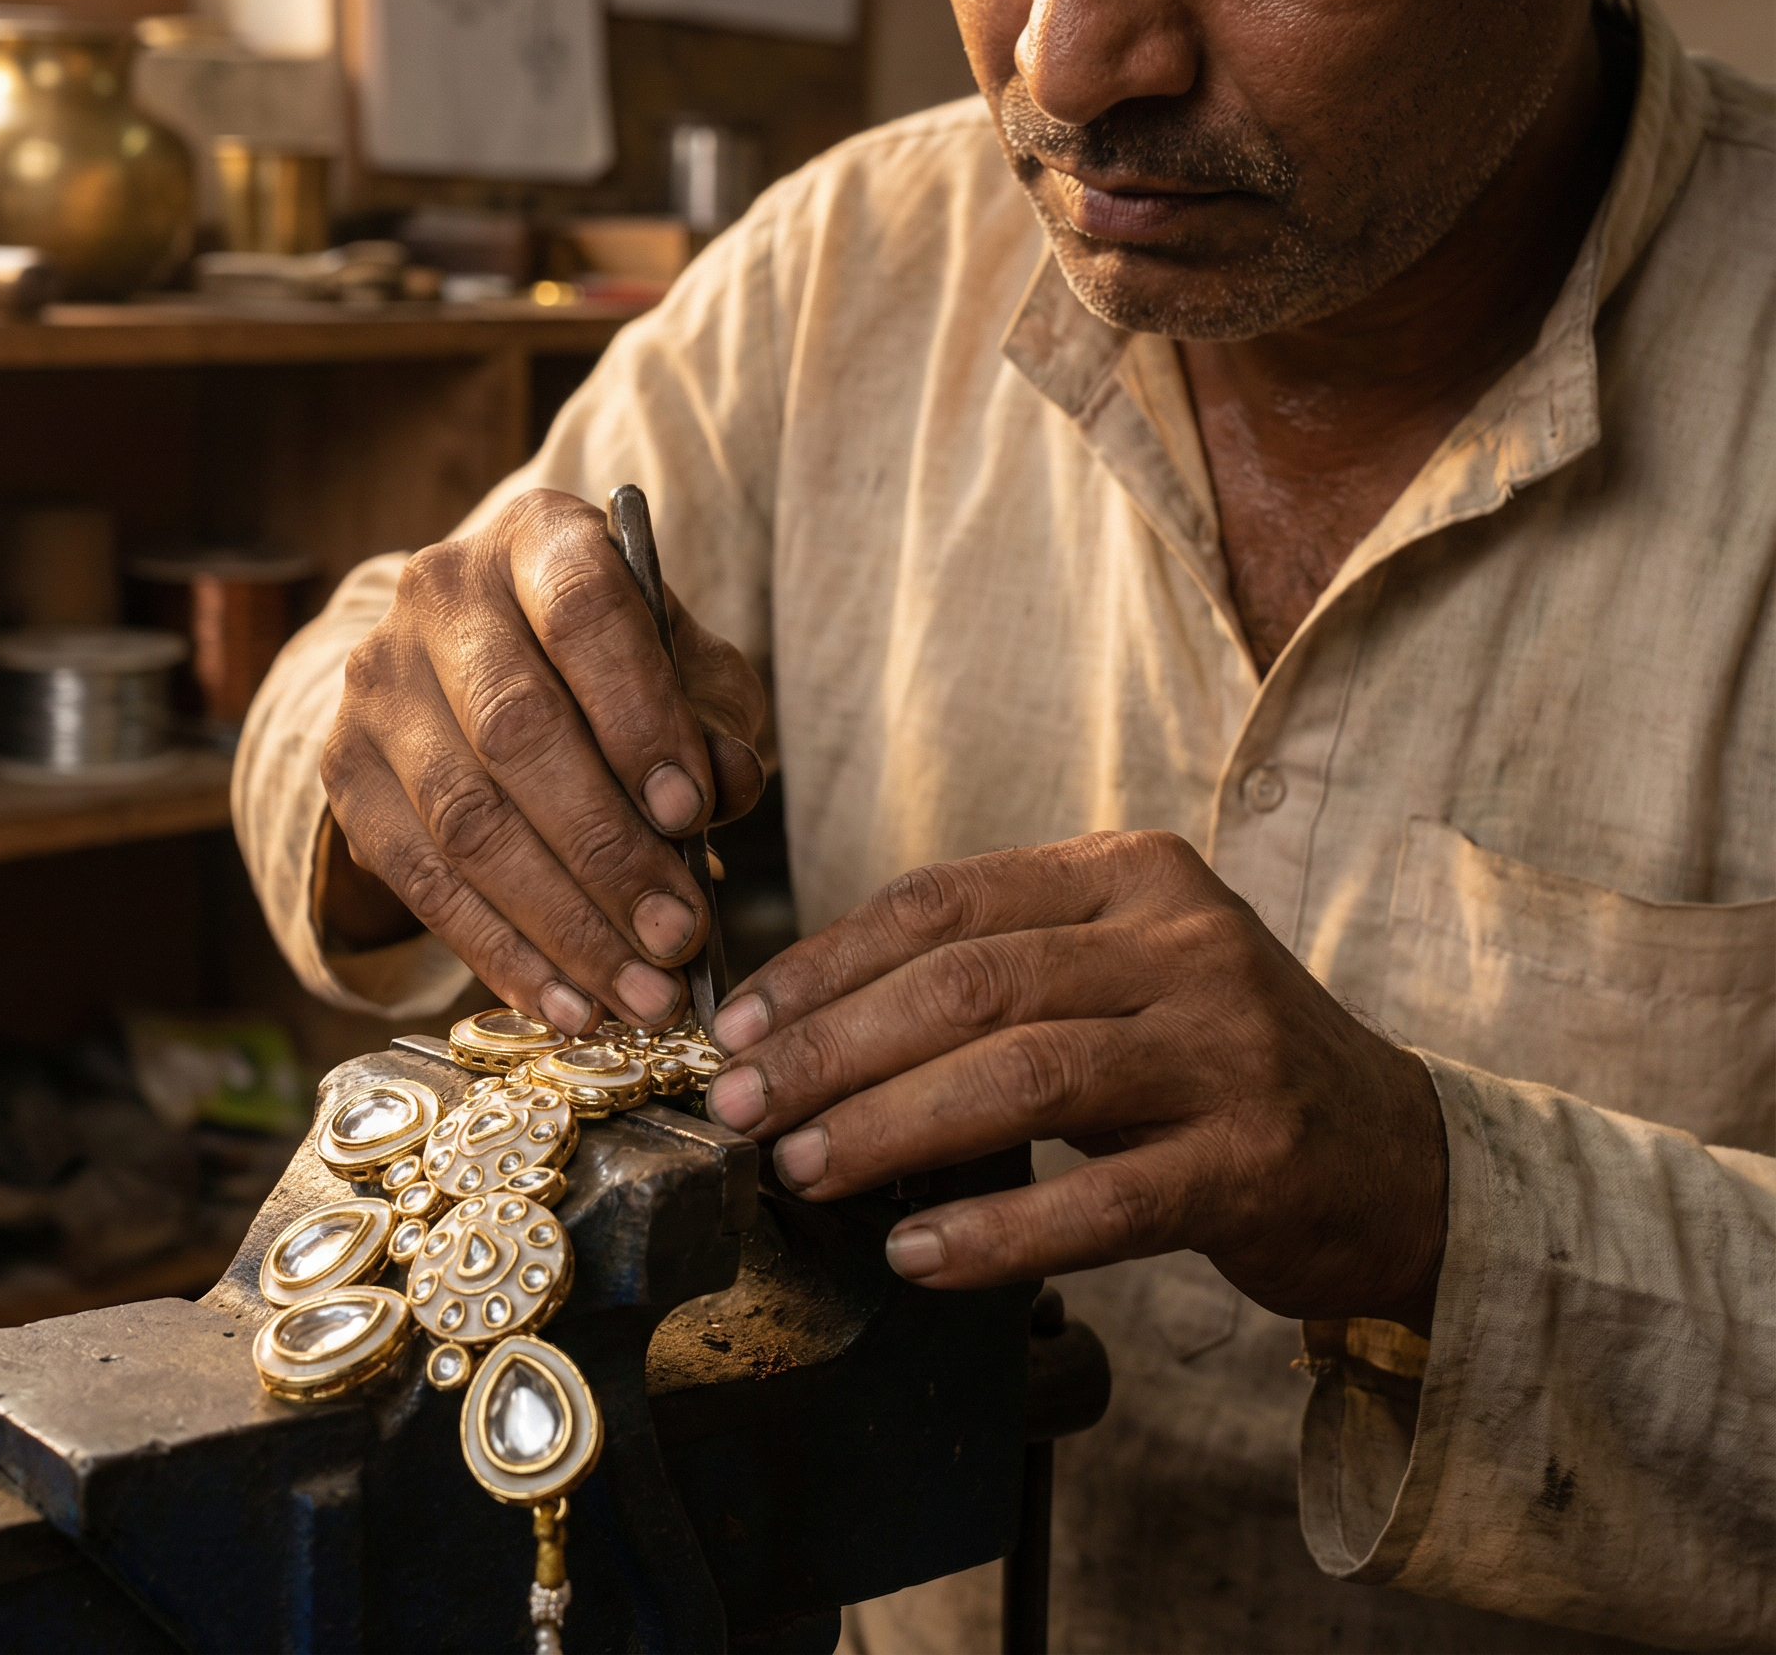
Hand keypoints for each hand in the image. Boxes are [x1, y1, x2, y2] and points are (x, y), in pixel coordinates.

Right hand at [319, 489, 765, 1032]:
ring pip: (465, 819)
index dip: (637, 714)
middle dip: (607, 851)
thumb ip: (715, 719)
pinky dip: (502, 953)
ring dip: (561, 923)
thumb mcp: (685, 669)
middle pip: (517, 731)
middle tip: (679, 936)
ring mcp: (377, 683)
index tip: (691, 809)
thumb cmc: (614, 668)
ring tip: (640, 992)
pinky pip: (421, 882)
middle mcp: (440, 595)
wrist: (484, 663)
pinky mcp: (343, 770)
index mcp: (539, 539)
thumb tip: (731, 786)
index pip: (584, 613)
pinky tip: (568, 1003)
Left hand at [704, 832, 1447, 1329]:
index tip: (737, 1022)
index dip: (824, 963)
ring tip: (802, 1168)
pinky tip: (917, 1256)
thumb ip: (995, 972)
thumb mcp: (1116, 972)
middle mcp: (1183, 942)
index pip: (944, 902)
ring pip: (1024, 1074)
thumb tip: (807, 1021)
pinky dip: (997, 1230)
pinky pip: (1102, 1201)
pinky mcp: (1254, 1163)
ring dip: (890, 1126)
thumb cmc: (1210, 1060)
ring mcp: (1227, 1048)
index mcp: (1132, 875)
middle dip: (831, 1047)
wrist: (1394, 1154)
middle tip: (738, 1103)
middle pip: (969, 984)